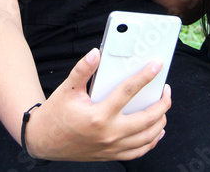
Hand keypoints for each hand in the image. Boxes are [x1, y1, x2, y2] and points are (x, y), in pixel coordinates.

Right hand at [23, 48, 170, 160]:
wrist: (43, 141)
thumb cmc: (56, 113)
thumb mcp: (67, 89)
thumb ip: (83, 69)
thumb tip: (96, 53)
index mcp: (98, 116)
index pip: (127, 92)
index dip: (144, 77)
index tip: (157, 65)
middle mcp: (108, 134)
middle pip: (146, 119)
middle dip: (162, 103)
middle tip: (166, 89)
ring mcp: (112, 147)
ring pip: (147, 137)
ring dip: (161, 121)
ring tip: (163, 106)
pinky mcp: (111, 155)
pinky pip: (139, 151)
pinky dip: (152, 140)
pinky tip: (157, 129)